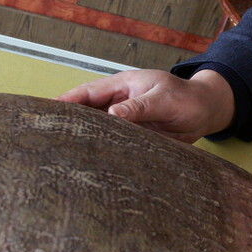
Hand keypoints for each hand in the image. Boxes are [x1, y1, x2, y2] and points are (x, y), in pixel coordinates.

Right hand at [56, 69, 234, 142]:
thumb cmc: (187, 98)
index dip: (67, 101)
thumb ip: (140, 107)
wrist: (206, 111)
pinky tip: (92, 164)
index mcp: (122, 86)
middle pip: (87, 112)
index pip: (88, 93)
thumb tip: (112, 115)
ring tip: (60, 155)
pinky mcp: (134, 138)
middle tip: (44, 136)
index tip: (46, 110)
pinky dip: (102, 152)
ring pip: (98, 130)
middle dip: (68, 122)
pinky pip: (114, 144)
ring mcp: (125, 122)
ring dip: (84, 139)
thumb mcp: (164, 98)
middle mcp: (119, 103)